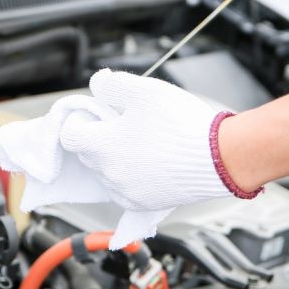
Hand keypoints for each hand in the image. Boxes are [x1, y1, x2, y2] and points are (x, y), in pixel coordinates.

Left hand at [59, 69, 236, 211]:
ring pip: (107, 173)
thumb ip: (113, 84)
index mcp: (102, 146)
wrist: (219, 157)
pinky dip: (132, 177)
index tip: (99, 114)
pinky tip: (152, 164)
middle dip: (100, 138)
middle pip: (88, 154)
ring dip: (116, 158)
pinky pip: (125, 191)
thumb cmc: (182, 123)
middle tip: (127, 124)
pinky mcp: (144, 205)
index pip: (69, 135)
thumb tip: (98, 83)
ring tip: (144, 143)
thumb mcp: (145, 90)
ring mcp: (126, 193)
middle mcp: (109, 174)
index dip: (81, 121)